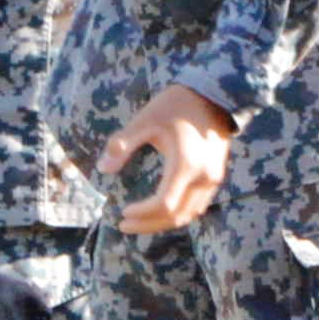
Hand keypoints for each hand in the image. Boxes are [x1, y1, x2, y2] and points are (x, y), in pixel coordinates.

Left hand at [101, 83, 237, 233]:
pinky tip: (159, 211)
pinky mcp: (216, 176)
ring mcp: (213, 179)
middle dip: (148, 225)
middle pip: (176, 217)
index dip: (142, 214)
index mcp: (186, 165)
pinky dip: (177, 213)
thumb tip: (102, 169)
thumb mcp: (145, 120)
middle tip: (123, 225)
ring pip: (188, 215)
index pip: (163, 205)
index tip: (122, 212)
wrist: (214, 94)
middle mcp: (204, 177)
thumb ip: (122, 145)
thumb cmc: (176, 104)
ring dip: (163, 223)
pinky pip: (197, 206)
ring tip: (138, 222)